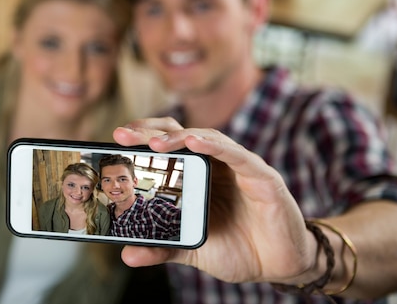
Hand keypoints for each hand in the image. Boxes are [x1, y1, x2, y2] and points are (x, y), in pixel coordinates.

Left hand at [113, 117, 316, 284]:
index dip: (143, 139)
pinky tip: (195, 142)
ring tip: (155, 143)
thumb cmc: (239, 247)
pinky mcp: (262, 177)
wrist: (280, 264)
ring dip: (178, 138)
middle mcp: (217, 165)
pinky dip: (215, 146)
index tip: (116, 139)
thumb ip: (162, 248)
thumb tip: (127, 254)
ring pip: (207, 139)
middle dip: (150, 132)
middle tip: (122, 134)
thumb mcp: (193, 249)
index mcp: (198, 175)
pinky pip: (237, 155)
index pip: (167, 147)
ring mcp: (240, 167)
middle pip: (181, 135)